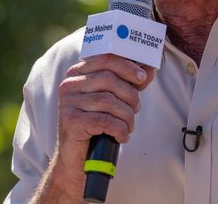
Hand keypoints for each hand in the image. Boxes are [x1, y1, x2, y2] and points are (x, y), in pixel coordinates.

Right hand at [52, 54, 154, 180]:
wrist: (77, 159)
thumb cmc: (97, 124)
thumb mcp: (114, 99)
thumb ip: (129, 82)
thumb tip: (149, 69)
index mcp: (78, 73)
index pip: (105, 59)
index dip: (127, 66)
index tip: (142, 77)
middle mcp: (70, 85)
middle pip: (109, 79)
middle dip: (130, 95)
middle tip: (136, 108)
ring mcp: (68, 103)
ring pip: (109, 101)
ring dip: (127, 115)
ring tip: (129, 125)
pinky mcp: (72, 122)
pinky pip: (105, 120)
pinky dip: (120, 129)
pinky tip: (122, 136)